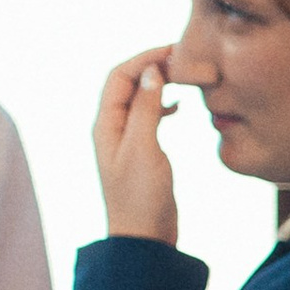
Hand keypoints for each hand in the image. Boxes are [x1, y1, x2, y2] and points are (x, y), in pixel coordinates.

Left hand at [94, 52, 182, 243]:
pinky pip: (148, 117)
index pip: (119, 76)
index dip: (144, 58)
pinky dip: (162, 104)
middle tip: (183, 59)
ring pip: (139, 99)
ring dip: (158, 84)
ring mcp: (126, 141)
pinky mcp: (141, 153)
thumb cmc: (141, 197)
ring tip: (183, 78)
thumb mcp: (145, 149)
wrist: (144, 238)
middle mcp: (112, 128)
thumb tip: (152, 73)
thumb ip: (147, 110)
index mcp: (106, 124)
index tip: (174, 51)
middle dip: (151, 66)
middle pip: (127, 83)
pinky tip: (178, 106)